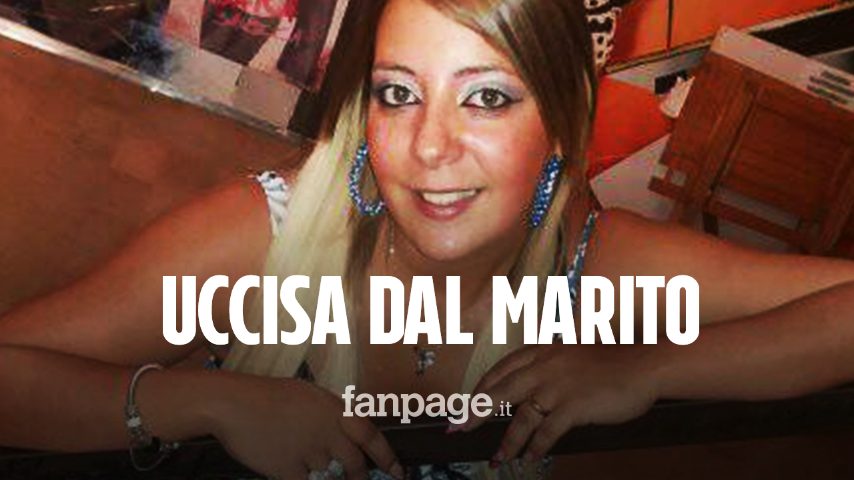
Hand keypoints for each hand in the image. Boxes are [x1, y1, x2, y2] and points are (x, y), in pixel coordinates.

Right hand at [210, 375, 402, 478]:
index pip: (372, 436)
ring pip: (332, 478)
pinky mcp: (288, 469)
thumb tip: (348, 434)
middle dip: (360, 479)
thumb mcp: (309, 395)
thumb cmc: (268, 395)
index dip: (388, 457)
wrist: (233, 403)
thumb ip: (332, 415)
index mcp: (335, 409)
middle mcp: (327, 431)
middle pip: (355, 465)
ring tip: (321, 472)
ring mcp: (309, 451)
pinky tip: (300, 476)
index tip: (399, 472)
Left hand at [460, 344, 659, 463]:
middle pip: (500, 391)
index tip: (465, 405)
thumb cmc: (610, 364)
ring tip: (497, 458)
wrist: (644, 365)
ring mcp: (559, 386)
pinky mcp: (575, 405)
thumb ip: (547, 370)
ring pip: (521, 417)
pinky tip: (530, 458)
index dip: (480, 389)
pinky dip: (536, 447)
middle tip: (456, 428)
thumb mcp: (570, 357)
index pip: (500, 370)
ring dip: (507, 441)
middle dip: (475, 412)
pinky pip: (547, 431)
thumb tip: (528, 396)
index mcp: (541, 352)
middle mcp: (544, 366)